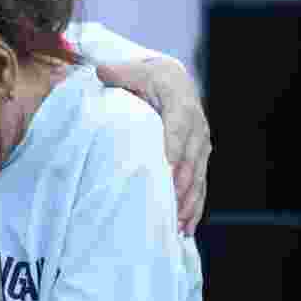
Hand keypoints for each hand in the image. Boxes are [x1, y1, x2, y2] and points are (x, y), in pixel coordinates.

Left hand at [97, 56, 210, 235]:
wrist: (172, 78)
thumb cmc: (146, 77)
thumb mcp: (132, 71)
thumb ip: (117, 74)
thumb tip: (100, 71)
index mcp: (180, 103)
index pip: (176, 129)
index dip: (172, 150)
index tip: (165, 171)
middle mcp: (196, 125)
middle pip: (189, 159)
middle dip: (180, 185)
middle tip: (167, 208)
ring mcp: (200, 144)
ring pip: (197, 177)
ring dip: (189, 203)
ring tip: (177, 227)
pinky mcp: (200, 157)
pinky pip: (200, 185)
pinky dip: (195, 206)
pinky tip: (186, 228)